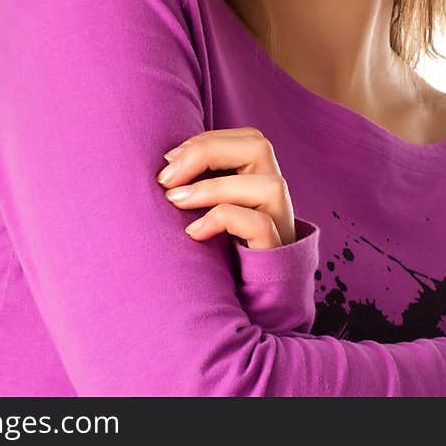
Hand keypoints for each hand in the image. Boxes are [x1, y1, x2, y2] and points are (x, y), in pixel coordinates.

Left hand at [155, 127, 295, 248]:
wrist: (248, 308)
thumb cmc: (220, 254)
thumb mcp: (211, 211)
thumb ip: (202, 184)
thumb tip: (164, 164)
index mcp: (261, 178)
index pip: (246, 137)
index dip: (206, 140)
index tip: (168, 159)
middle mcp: (275, 197)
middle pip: (260, 147)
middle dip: (208, 152)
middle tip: (167, 176)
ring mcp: (280, 224)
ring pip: (268, 185)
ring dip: (213, 187)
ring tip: (174, 201)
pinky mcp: (275, 254)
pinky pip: (259, 226)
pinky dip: (222, 220)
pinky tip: (193, 233)